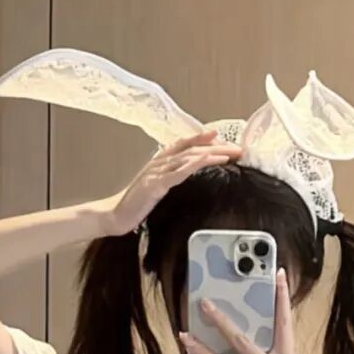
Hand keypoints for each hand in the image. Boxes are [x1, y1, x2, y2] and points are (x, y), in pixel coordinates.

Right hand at [97, 130, 241, 236]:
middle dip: (217, 146)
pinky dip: (197, 163)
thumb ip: (170, 179)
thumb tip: (187, 179)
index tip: (222, 137)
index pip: (184, 144)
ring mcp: (157, 172)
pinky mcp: (156, 184)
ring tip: (231, 153)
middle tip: (237, 148)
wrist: (115, 216)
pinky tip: (211, 160)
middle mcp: (159, 162)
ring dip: (213, 153)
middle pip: (192, 148)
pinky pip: (180, 171)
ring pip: (189, 156)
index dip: (203, 138)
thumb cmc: (135, 205)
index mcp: (159, 162)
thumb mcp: (156, 188)